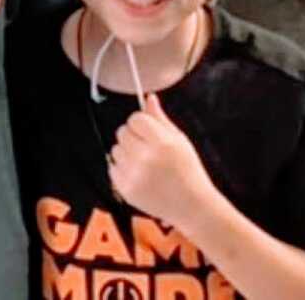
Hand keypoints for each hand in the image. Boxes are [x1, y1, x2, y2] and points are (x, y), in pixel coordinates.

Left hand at [108, 93, 215, 226]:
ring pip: (115, 149)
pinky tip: (138, 174)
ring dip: (126, 152)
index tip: (148, 131)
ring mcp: (134, 175)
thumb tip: (148, 97)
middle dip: (132, 136)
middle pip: (122, 132)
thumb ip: (160, 118)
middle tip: (146, 148)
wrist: (193, 207)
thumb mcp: (179, 140)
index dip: (141, 123)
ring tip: (143, 163)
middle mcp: (146, 158)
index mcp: (162, 143)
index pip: (135, 119)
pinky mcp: (126, 190)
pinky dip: (121, 169)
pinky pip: (112, 168)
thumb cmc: (188, 170)